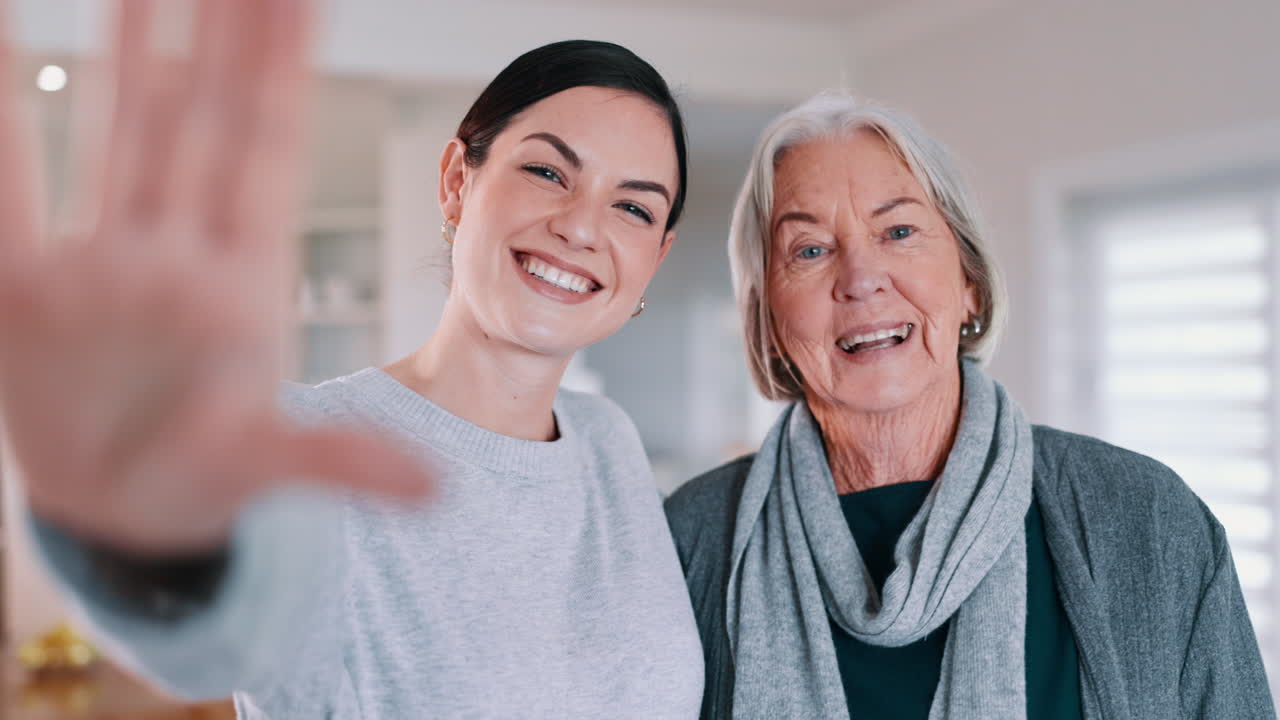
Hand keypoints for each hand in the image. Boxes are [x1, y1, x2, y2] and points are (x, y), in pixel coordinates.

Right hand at [0, 0, 431, 553]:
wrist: (122, 518)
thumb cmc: (205, 483)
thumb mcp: (270, 466)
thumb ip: (344, 463)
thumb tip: (436, 491)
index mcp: (243, 281)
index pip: (262, 149)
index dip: (278, 69)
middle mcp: (179, 254)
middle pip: (200, 120)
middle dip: (217, 35)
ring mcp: (105, 263)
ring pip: (120, 131)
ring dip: (130, 52)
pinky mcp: (30, 290)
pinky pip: (8, 189)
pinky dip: (3, 117)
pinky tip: (5, 41)